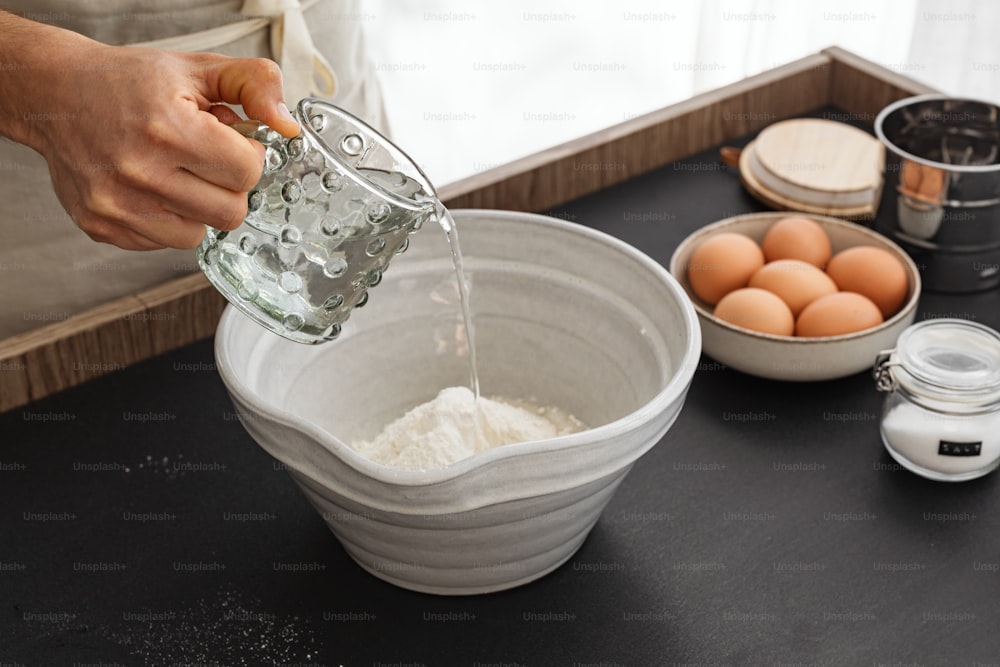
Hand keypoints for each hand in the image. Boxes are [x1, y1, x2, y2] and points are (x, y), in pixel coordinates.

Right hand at [1, 15, 299, 249]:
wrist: (55, 95)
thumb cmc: (129, 83)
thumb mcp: (199, 68)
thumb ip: (256, 86)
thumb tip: (288, 126)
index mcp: (168, 128)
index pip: (247, 173)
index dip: (247, 156)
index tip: (230, 142)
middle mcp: (140, 171)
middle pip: (230, 213)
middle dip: (228, 187)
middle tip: (207, 161)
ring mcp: (117, 205)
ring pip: (198, 235)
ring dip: (198, 208)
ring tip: (177, 174)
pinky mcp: (102, 226)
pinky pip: (162, 243)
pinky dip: (166, 220)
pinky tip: (151, 188)